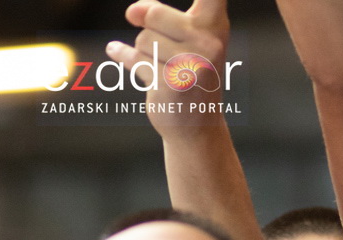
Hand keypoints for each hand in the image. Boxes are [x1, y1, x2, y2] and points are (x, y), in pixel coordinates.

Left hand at [105, 0, 229, 133]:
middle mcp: (211, 42)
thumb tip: (133, 10)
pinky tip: (129, 62)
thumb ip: (156, 15)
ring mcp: (194, 65)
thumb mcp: (182, 37)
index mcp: (214, 23)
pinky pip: (135, 61)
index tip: (166, 8)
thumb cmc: (188, 73)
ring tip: (164, 70)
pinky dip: (127, 62)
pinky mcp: (175, 85)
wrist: (196, 125)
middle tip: (166, 50)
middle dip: (147, 28)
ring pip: (142, 41)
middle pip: (151, 14)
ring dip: (144, 55)